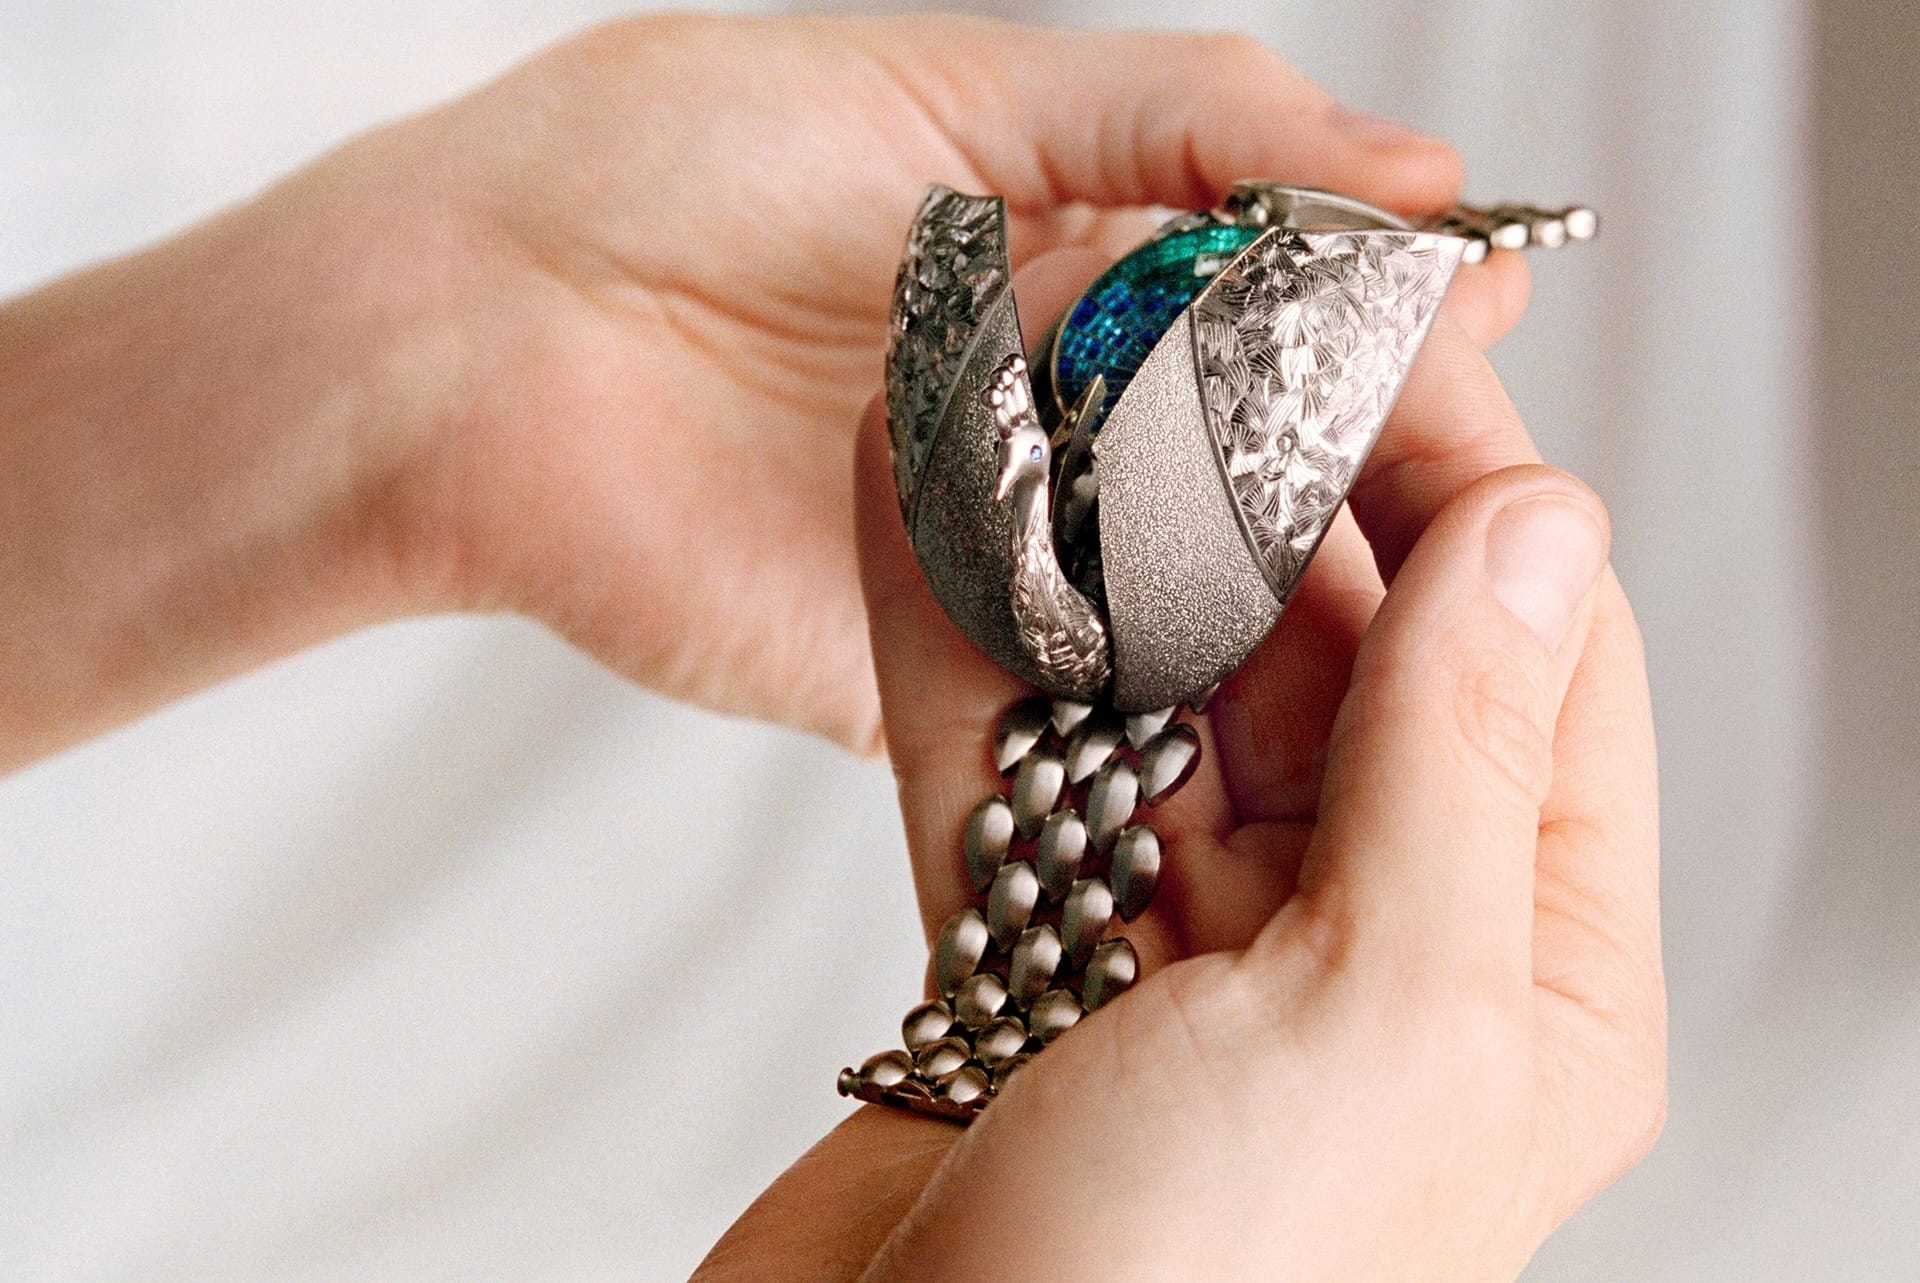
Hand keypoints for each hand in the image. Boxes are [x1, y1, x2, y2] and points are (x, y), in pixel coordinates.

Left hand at [2, 13, 1526, 766]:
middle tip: (1479, 455)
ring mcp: (1014, 544)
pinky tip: (1293, 678)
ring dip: (1320, 582)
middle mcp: (1061, 408)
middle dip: (1380, 450)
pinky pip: (1100, 690)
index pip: (1289, 288)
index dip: (1393, 293)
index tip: (1486, 291)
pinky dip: (1196, 687)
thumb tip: (1409, 168)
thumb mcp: (942, 85)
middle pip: (1276, 446)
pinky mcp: (951, 666)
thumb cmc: (666, 167)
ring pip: (1217, 581)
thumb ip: (1176, 116)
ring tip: (1429, 575)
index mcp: (1072, 257)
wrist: (472, 340)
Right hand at [695, 265, 1659, 1278]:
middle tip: (1175, 355)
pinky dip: (973, 647)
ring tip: (1043, 405)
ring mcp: (1189, 955)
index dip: (1460, 490)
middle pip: (1332, 665)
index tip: (1372, 346)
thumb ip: (1454, 760)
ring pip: (1158, 699)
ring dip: (1095, 559)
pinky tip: (933, 520)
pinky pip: (1016, 764)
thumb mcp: (1380, 1018)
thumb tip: (1540, 534)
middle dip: (1254, 506)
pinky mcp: (1030, 960)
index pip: (1527, 667)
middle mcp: (1367, 958)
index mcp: (1517, 982)